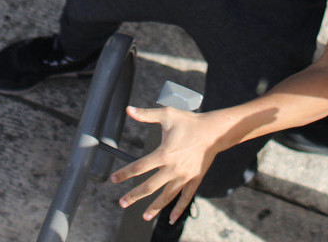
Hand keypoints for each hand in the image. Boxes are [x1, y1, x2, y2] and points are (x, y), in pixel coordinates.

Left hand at [112, 104, 221, 222]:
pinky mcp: (194, 180)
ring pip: (166, 196)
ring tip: (144, 216)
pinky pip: (185, 198)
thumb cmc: (189, 122)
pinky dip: (178, 210)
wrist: (213, 131)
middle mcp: (172, 168)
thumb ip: (146, 115)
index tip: (114, 179)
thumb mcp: (167, 115)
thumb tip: (128, 109)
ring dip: (154, 207)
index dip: (125, 173)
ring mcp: (184, 176)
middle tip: (122, 202)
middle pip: (149, 186)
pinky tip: (172, 219)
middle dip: (134, 195)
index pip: (139, 166)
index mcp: (164, 154)